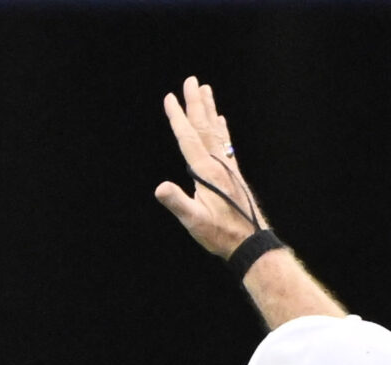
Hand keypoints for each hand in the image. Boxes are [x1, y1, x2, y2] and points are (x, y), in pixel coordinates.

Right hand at [155, 76, 266, 257]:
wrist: (248, 238)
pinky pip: (224, 142)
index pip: (188, 139)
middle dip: (195, 103)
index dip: (177, 118)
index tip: (170, 99)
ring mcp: (227, 165)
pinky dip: (220, 127)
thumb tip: (160, 188)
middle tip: (191, 81)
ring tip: (205, 90)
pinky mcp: (232, 171)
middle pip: (204, 126)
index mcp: (206, 171)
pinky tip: (220, 119)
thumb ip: (177, 203)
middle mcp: (219, 162)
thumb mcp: (193, 222)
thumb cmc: (218, 233)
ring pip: (215, 130)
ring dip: (209, 109)